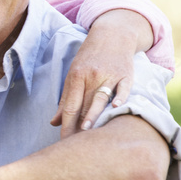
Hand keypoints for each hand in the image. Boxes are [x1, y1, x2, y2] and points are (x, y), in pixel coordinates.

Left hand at [51, 13, 143, 137]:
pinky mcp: (126, 74)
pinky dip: (120, 98)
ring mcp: (110, 74)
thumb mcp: (74, 74)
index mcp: (76, 76)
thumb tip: (53, 122)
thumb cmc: (89, 59)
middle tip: (73, 143)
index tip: (63, 141)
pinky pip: (124, 88)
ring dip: (94, 115)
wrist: (112, 35)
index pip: (70, 106)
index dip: (66, 124)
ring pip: (101, 98)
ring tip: (87, 132)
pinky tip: (115, 109)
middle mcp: (92, 76)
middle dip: (78, 125)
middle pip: (84, 105)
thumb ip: (66, 100)